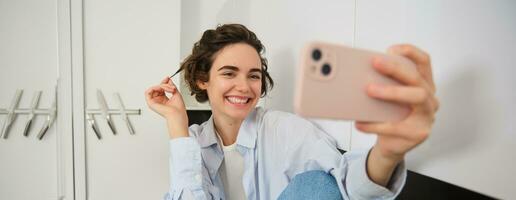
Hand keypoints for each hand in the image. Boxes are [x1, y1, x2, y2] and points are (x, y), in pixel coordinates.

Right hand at [145, 76, 188, 137]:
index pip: (161, 89)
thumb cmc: (178, 108)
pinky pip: (148, 91)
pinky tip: (162, 89)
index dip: (163, 82)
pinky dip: (155, 88)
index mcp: (164, 100)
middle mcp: (158, 101)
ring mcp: (154, 102)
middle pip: (157, 87)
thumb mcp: (176, 93)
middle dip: (164, 84)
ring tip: (168, 89)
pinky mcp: (150, 103)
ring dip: (161, 86)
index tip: (167, 78)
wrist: (177, 114)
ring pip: (153, 88)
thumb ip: (171, 85)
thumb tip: (168, 79)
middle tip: (171, 86)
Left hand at [356, 44, 439, 185]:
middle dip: (395, 68)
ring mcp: (427, 116)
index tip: (390, 49)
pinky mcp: (417, 133)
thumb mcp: (388, 97)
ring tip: (369, 90)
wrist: (393, 145)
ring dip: (392, 91)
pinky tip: (360, 122)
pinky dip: (375, 124)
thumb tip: (358, 72)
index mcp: (423, 84)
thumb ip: (383, 83)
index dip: (410, 52)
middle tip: (375, 63)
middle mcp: (430, 98)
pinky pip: (396, 127)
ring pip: (417, 97)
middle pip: (417, 78)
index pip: (424, 62)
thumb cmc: (390, 115)